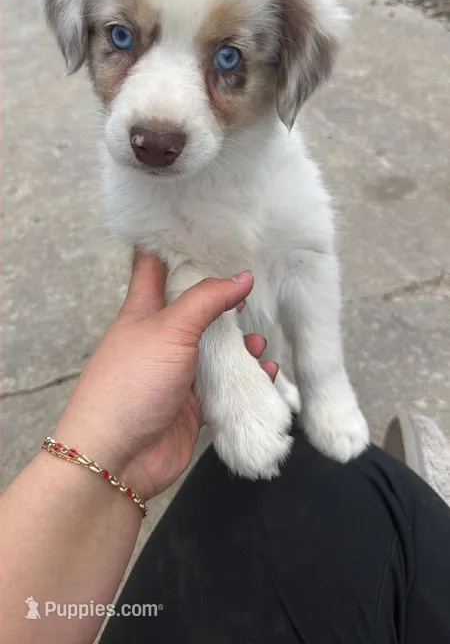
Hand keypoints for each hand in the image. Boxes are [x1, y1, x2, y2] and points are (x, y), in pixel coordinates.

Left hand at [54, 252, 278, 499]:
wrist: (116, 459)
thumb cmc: (131, 384)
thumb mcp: (170, 329)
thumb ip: (207, 299)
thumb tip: (243, 276)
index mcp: (143, 310)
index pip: (155, 265)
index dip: (177, 245)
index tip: (207, 229)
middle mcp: (160, 337)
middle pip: (194, 307)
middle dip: (224, 298)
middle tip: (254, 287)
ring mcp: (176, 372)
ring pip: (215, 348)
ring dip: (241, 344)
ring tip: (260, 342)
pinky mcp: (192, 405)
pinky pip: (225, 386)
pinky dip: (246, 379)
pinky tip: (265, 373)